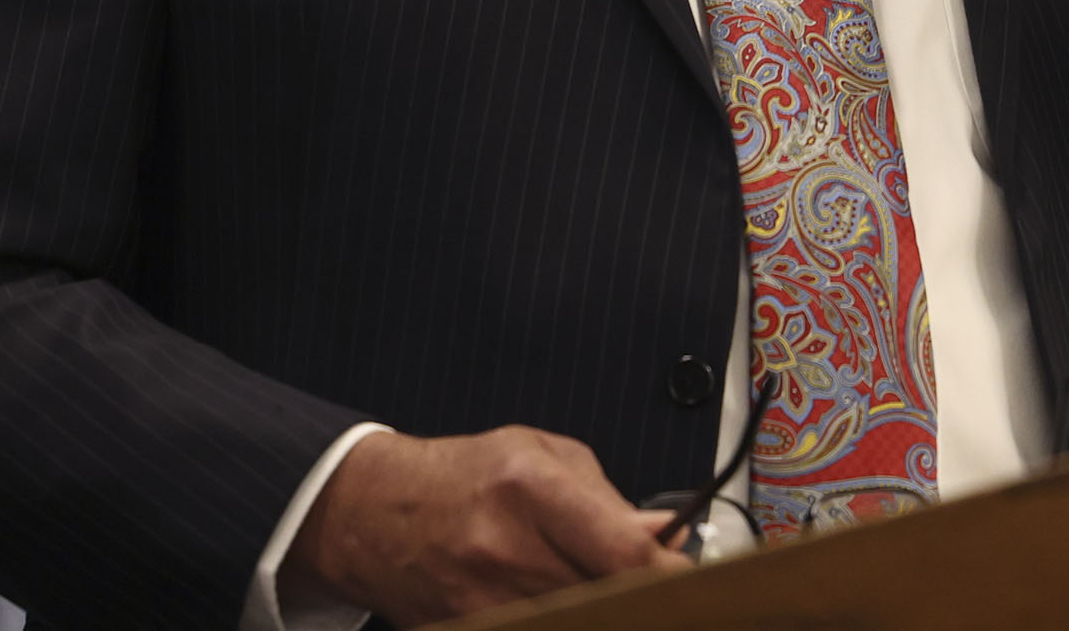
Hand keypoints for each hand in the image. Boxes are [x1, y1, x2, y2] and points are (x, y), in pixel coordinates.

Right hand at [284, 425, 689, 624]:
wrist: (372, 514)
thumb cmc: (464, 475)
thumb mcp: (540, 455)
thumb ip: (607, 500)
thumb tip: (666, 536)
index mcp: (530, 490)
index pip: (621, 552)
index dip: (669, 574)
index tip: (696, 581)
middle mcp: (505, 550)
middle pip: (604, 600)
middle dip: (643, 599)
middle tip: (667, 595)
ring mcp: (480, 602)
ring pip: (573, 621)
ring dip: (604, 611)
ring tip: (615, 596)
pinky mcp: (464, 630)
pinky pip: (535, 628)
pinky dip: (562, 620)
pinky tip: (569, 606)